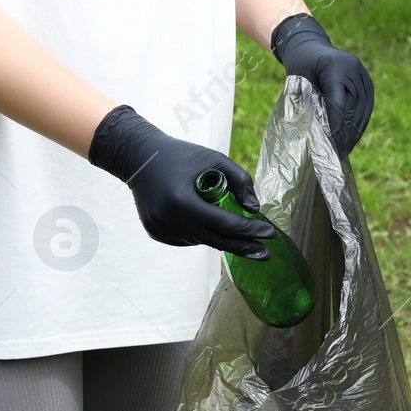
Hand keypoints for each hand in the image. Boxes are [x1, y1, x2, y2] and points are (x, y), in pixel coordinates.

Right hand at [88, 106, 275, 259]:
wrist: (140, 159)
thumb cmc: (181, 156)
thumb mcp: (214, 159)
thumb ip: (239, 181)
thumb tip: (254, 209)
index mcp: (183, 203)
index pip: (225, 223)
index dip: (250, 230)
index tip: (270, 234)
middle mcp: (171, 221)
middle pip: (216, 241)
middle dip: (244, 247)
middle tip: (265, 254)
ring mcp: (161, 230)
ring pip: (202, 240)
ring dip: (219, 236)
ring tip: (232, 226)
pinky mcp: (157, 234)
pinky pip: (188, 239)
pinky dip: (200, 232)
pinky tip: (202, 220)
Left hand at [271, 14, 373, 156]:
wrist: (311, 48)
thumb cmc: (301, 67)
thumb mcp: (299, 83)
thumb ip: (310, 103)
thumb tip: (319, 133)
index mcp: (334, 66)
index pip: (338, 101)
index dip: (337, 124)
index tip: (333, 143)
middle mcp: (352, 68)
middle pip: (353, 106)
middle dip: (346, 131)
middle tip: (339, 152)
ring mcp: (362, 73)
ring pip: (363, 108)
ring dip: (356, 131)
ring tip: (347, 149)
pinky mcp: (367, 81)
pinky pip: (367, 105)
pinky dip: (361, 123)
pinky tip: (353, 138)